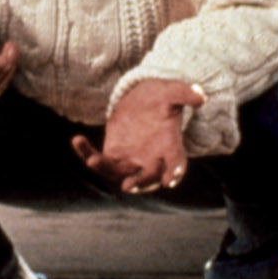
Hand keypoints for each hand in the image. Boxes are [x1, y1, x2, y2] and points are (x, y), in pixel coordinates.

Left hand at [70, 78, 204, 193]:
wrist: (143, 100)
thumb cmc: (161, 98)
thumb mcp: (172, 92)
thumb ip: (184, 94)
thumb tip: (200, 97)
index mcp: (169, 146)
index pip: (175, 163)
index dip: (174, 171)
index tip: (171, 180)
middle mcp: (151, 159)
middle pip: (146, 177)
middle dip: (139, 182)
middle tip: (128, 186)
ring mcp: (131, 160)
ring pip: (118, 173)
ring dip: (105, 169)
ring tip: (93, 160)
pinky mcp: (113, 155)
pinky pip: (99, 160)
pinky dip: (87, 153)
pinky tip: (77, 140)